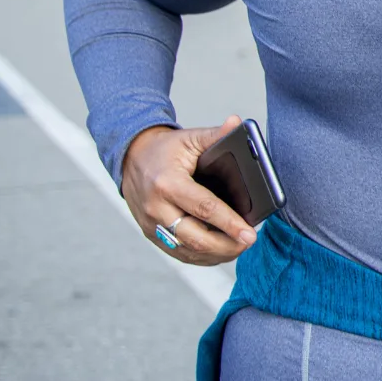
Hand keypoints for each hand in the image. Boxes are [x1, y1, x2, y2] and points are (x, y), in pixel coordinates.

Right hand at [118, 116, 257, 266]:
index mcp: (167, 183)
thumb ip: (216, 134)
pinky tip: (220, 252)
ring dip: (216, 254)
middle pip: (196, 238)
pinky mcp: (150, 234)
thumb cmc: (165, 149)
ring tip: (239, 247)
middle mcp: (156, 208)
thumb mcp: (190, 138)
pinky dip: (202, 257)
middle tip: (249, 241)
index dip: (230, 223)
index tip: (251, 233)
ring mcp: (151, 224)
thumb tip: (238, 123)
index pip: (204, 208)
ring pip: (187, 251)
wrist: (131, 158)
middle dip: (226, 244)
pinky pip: (178, 253)